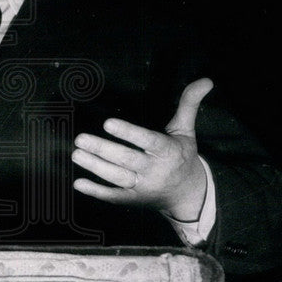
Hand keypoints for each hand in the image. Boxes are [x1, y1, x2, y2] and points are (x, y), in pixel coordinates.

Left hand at [71, 78, 213, 220]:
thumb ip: (189, 104)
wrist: (188, 195)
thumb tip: (205, 80)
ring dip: (95, 166)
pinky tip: (78, 183)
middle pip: (127, 160)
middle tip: (80, 139)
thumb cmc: (183, 157)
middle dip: (103, 149)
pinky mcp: (133, 200)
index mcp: (168, 151)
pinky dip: (96, 191)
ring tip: (76, 154)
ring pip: (117, 177)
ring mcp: (143, 187)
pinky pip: (114, 197)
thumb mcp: (186, 131)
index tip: (107, 123)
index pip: (147, 141)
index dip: (128, 132)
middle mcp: (155, 170)